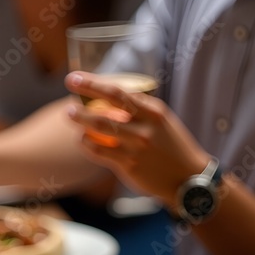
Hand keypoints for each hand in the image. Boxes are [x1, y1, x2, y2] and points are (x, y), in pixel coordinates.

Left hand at [66, 71, 209, 202]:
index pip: (118, 92)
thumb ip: (138, 109)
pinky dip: (86, 144)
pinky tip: (81, 139)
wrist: (187, 177)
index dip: (93, 83)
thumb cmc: (169, 144)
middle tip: (67, 88)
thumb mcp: (161, 120)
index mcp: (154, 111)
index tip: (74, 77)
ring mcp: (136, 147)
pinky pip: (99, 152)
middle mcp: (145, 128)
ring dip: (80, 120)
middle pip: (105, 110)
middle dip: (82, 98)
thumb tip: (106, 96)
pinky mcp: (129, 165)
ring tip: (68, 113)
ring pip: (99, 130)